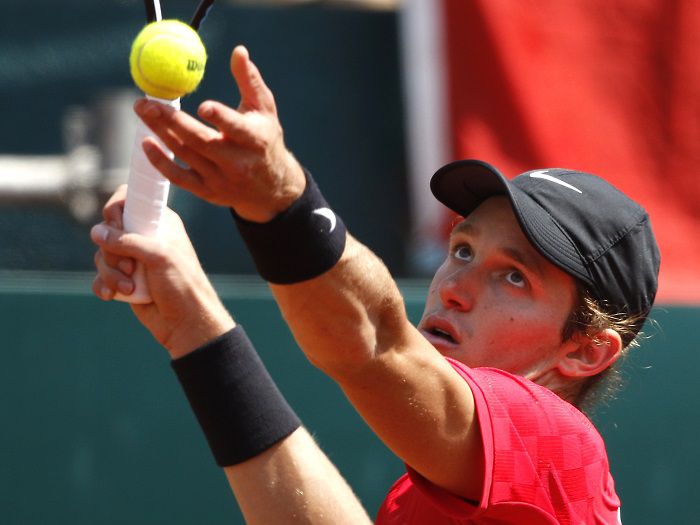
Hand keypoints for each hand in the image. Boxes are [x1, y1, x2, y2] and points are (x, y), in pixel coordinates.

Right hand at [91, 186, 233, 358]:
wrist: (186, 322)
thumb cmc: (182, 285)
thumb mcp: (160, 257)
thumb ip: (128, 241)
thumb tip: (96, 232)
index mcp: (159, 222)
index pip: (127, 199)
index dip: (116, 210)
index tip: (118, 225)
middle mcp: (144, 237)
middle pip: (107, 230)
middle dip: (112, 252)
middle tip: (131, 268)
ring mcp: (132, 259)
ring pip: (102, 255)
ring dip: (111, 273)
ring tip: (129, 288)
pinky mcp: (124, 279)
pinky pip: (100, 276)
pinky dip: (103, 285)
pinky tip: (112, 296)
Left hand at [134, 45, 305, 222]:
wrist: (271, 189)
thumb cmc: (266, 141)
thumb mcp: (265, 111)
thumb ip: (250, 81)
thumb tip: (238, 51)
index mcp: (255, 140)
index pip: (236, 129)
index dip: (220, 118)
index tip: (202, 105)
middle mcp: (238, 163)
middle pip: (200, 141)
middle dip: (172, 121)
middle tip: (147, 102)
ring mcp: (221, 179)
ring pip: (185, 154)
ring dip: (160, 132)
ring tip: (142, 109)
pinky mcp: (207, 191)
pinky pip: (179, 178)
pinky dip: (161, 162)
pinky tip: (146, 142)